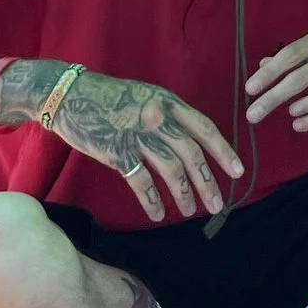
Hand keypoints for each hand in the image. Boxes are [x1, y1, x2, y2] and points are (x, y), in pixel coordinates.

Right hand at [40, 68, 243, 223]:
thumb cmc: (110, 96)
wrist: (70, 95)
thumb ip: (169, 115)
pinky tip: (159, 213)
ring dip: (183, 194)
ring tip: (189, 211)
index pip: (204, 128)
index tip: (238, 172)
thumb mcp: (148, 95)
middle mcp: (157, 118)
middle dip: (207, 182)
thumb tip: (191, 140)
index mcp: (168, 102)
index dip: (223, 151)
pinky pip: (141, 182)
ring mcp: (137, 136)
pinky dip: (152, 200)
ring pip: (170, 170)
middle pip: (191, 154)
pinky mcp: (116, 153)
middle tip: (217, 205)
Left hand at [246, 27, 307, 132]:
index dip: (270, 71)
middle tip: (253, 114)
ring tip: (288, 113)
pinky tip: (299, 124)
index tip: (250, 88)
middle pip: (301, 76)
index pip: (291, 54)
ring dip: (301, 106)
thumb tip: (262, 66)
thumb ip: (293, 56)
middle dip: (274, 96)